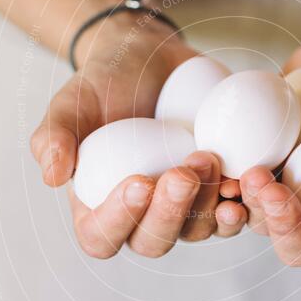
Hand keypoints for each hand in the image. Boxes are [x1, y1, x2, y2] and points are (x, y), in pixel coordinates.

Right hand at [30, 14, 246, 258]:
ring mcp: (183, 207)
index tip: (138, 183)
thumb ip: (54, 135)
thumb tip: (51, 177)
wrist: (151, 59)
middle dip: (171, 212)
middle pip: (154, 241)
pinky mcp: (217, 191)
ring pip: (198, 231)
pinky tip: (249, 180)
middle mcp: (141, 215)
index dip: (118, 221)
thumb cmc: (105, 82)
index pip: (101, 236)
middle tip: (183, 171)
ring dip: (208, 205)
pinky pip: (233, 212)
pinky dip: (243, 202)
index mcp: (98, 205)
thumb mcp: (73, 100)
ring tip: (210, 159)